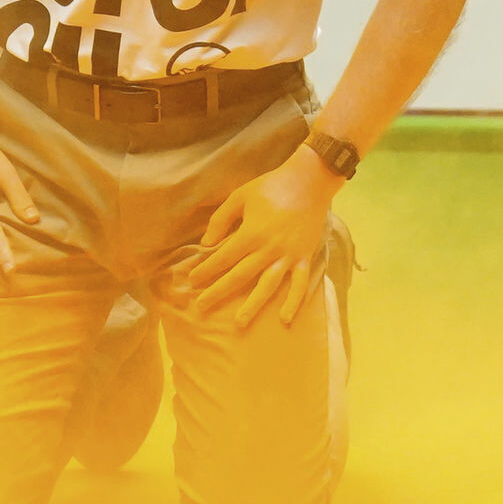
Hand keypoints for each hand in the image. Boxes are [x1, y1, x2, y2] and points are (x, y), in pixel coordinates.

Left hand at [182, 149, 343, 325]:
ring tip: (239, 322)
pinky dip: (293, 302)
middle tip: (201, 306)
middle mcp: (268, 249)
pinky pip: (298, 284)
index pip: (222, 258)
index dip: (205, 270)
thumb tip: (207, 242)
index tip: (192, 280)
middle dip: (218, 292)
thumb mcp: (241, 196)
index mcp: (251, 234)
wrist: (310, 181)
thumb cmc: (272, 186)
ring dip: (252, 305)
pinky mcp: (304, 257)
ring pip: (267, 285)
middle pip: (239, 276)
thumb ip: (222, 219)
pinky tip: (284, 318)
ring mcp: (288, 256)